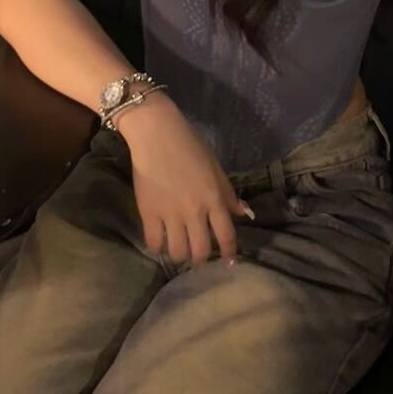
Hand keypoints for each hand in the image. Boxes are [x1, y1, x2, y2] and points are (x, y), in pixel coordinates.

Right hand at [117, 94, 252, 269]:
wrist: (156, 133)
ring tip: (178, 249)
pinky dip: (158, 247)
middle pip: (201, 250)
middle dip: (202, 258)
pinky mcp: (148, 213)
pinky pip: (154, 243)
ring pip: (178, 252)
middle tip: (198, 254)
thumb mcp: (215, 168)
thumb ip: (228, 194)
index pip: (226, 236)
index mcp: (214, 199)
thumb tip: (244, 214)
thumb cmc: (189, 146)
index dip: (228, 252)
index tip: (228, 260)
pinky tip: (160, 242)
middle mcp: (194, 212)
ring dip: (180, 255)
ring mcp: (170, 214)